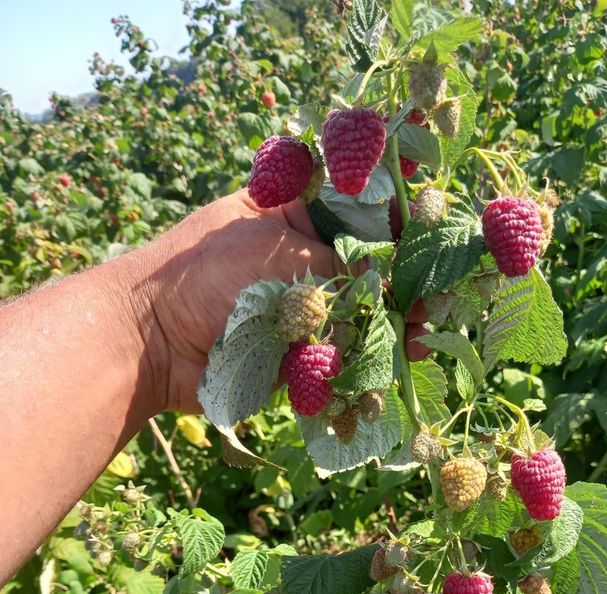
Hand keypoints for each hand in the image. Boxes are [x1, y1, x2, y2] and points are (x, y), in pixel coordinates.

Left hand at [141, 190, 430, 412]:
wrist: (152, 344)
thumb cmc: (202, 276)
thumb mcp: (273, 250)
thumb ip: (334, 263)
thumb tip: (386, 279)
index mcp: (290, 214)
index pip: (355, 208)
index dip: (395, 220)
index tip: (433, 230)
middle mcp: (300, 257)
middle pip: (368, 265)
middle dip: (403, 279)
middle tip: (436, 291)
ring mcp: (301, 307)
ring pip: (362, 311)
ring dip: (396, 320)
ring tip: (427, 327)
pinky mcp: (298, 351)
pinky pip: (343, 351)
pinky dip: (372, 356)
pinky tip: (405, 353)